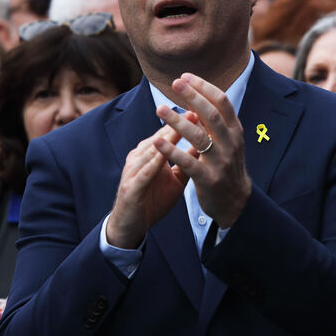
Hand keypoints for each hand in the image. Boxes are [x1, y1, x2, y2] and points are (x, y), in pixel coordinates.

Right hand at [106, 116, 195, 248]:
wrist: (131, 226)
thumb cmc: (153, 199)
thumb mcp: (175, 178)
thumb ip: (187, 161)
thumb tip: (204, 144)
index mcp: (150, 153)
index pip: (168, 132)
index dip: (184, 121)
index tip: (202, 110)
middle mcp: (139, 157)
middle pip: (159, 136)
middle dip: (176, 123)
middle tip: (194, 111)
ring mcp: (133, 170)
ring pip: (150, 150)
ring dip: (165, 139)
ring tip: (180, 128)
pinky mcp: (130, 187)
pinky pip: (143, 173)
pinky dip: (153, 163)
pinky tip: (162, 156)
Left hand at [155, 73, 250, 228]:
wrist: (236, 202)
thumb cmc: (226, 166)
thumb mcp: (228, 141)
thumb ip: (214, 122)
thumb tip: (195, 96)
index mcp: (235, 131)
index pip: (222, 102)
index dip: (204, 87)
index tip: (185, 76)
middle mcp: (230, 143)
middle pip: (211, 114)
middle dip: (192, 96)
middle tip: (174, 83)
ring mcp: (220, 162)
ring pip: (198, 137)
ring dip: (177, 121)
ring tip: (159, 109)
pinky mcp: (208, 179)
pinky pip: (188, 162)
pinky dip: (172, 150)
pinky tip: (157, 140)